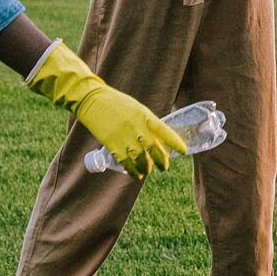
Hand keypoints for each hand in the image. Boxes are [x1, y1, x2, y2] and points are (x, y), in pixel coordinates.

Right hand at [25, 41, 188, 176]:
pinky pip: (125, 161)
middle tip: (165, 167)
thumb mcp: (136, 108)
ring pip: (140, 158)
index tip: (184, 151)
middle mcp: (136, 127)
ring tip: (148, 171)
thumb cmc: (117, 103)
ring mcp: (124, 136)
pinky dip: (132, 170)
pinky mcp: (112, 144)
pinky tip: (135, 174)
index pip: (164, 131)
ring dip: (146, 167)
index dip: (175, 142)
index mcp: (144, 116)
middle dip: (161, 160)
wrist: (92, 101)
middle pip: (153, 149)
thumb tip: (156, 139)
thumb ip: (147, 123)